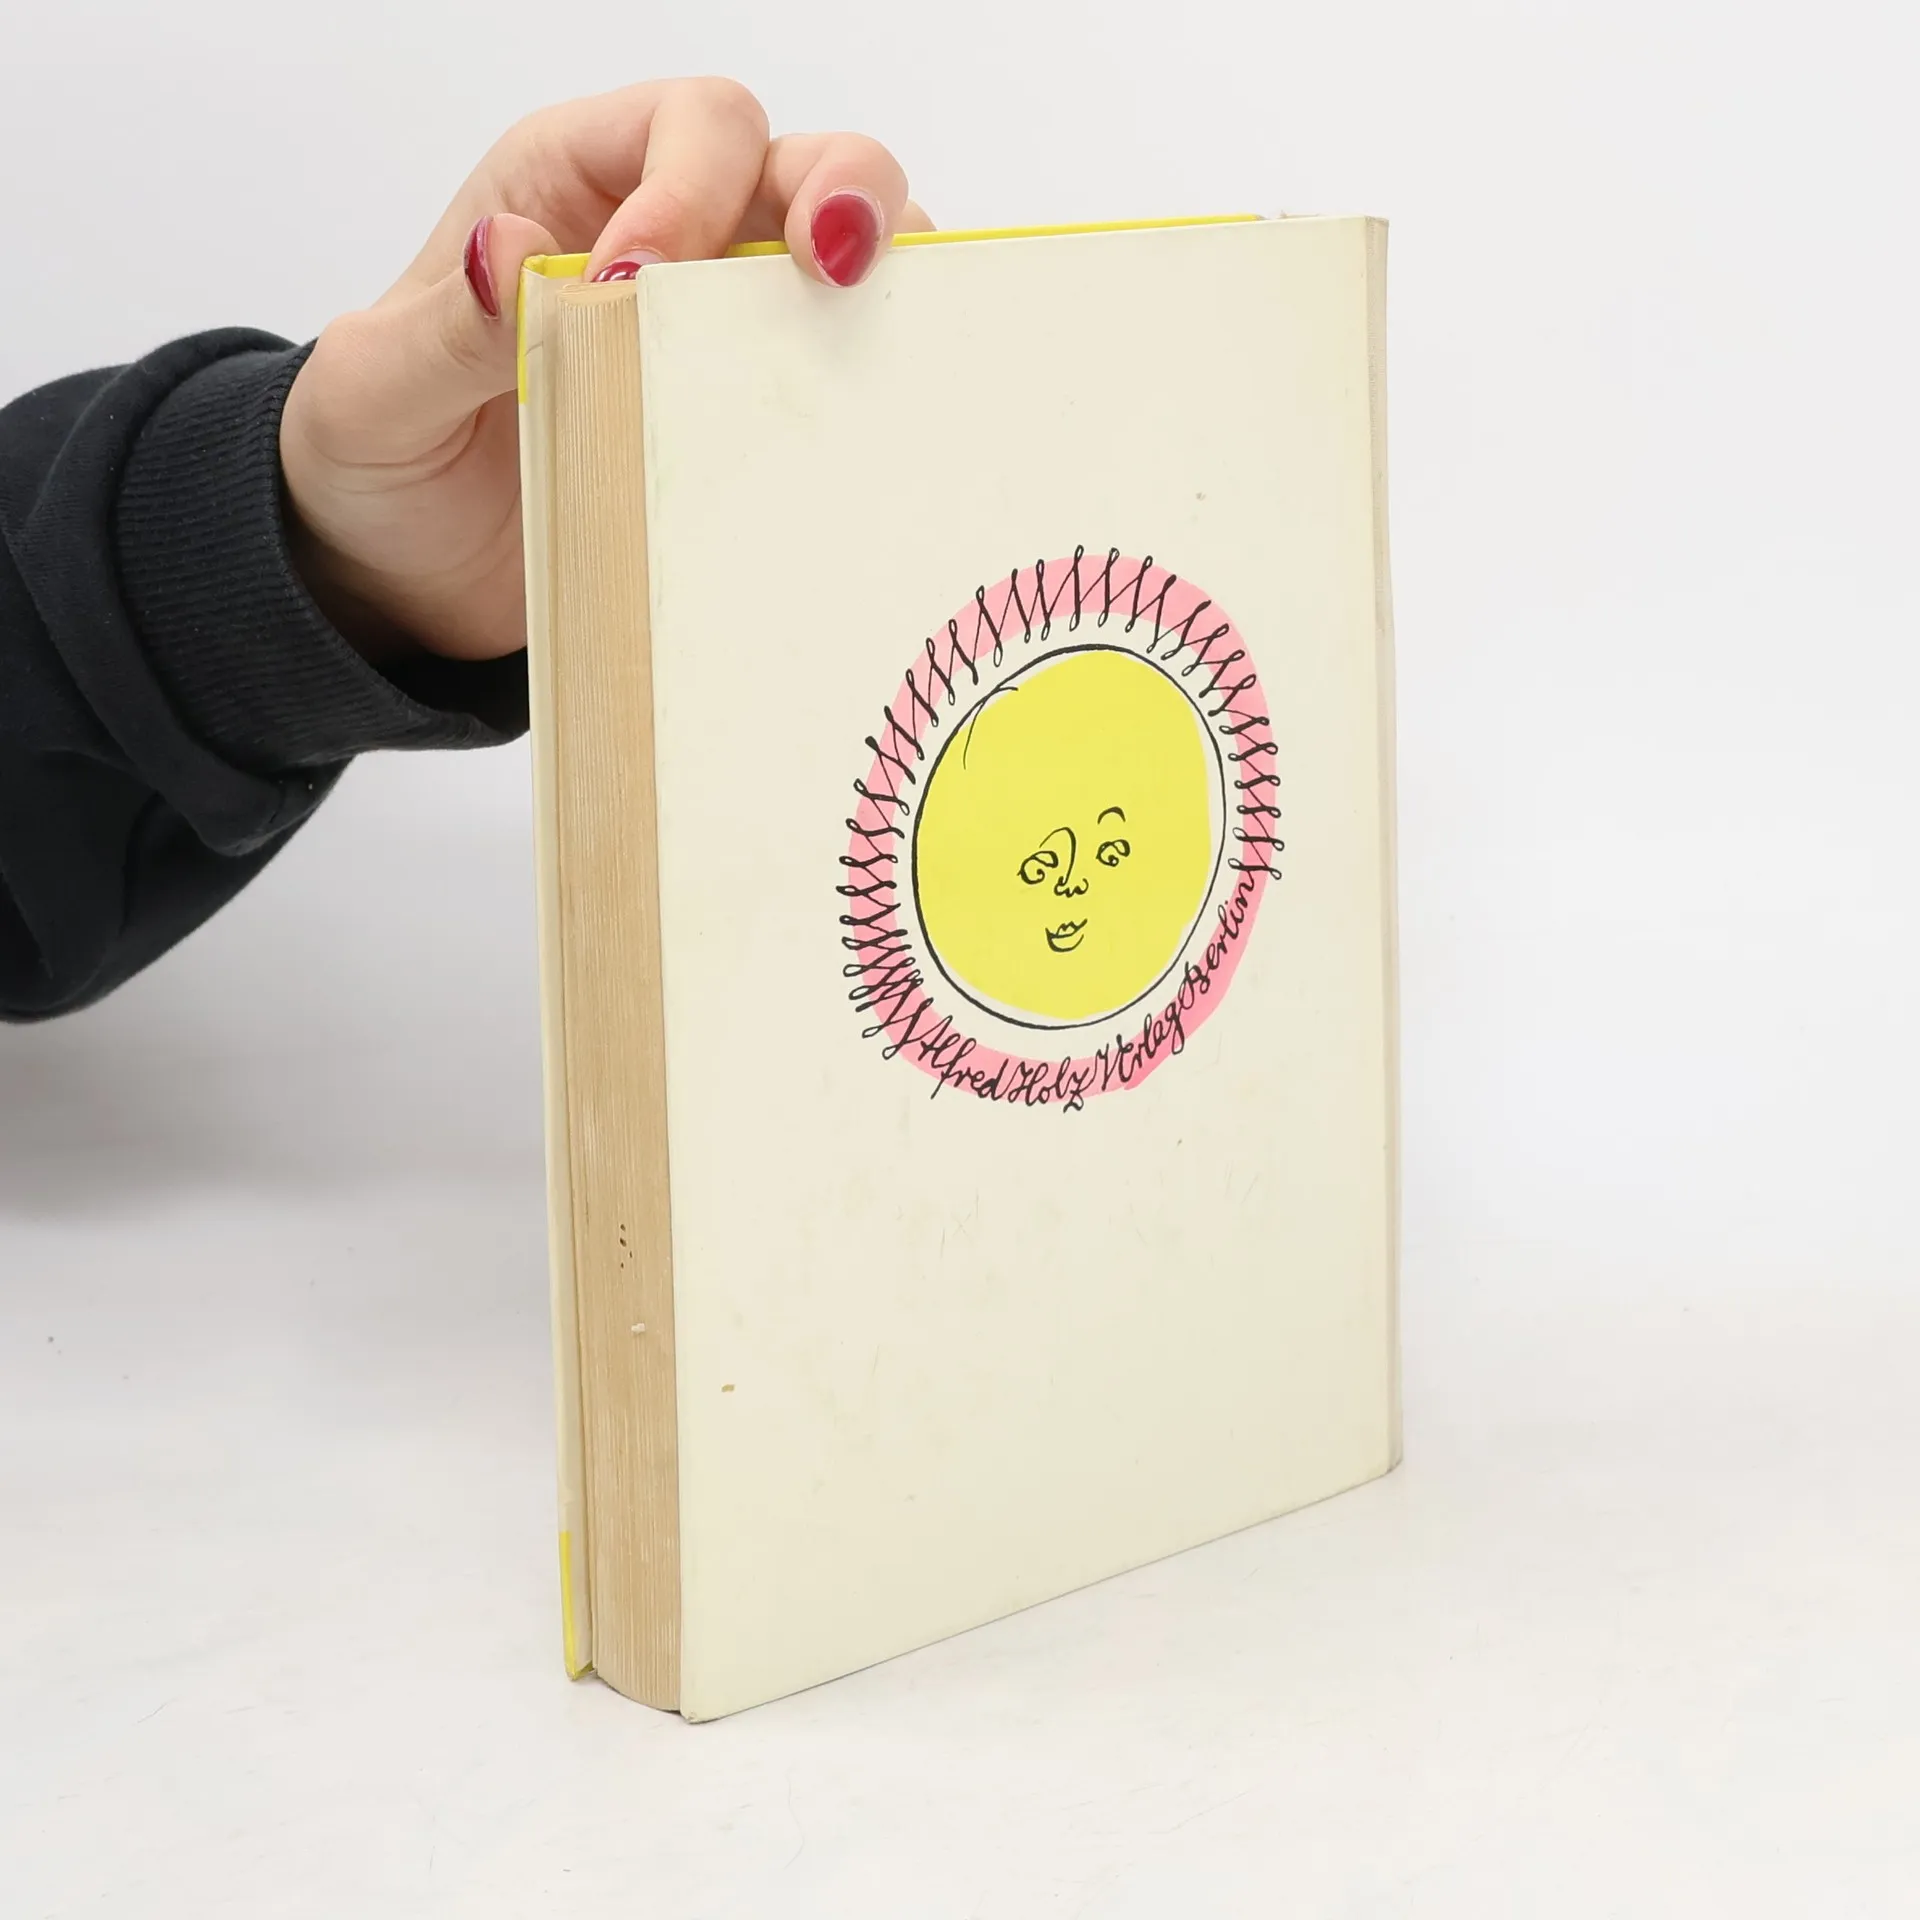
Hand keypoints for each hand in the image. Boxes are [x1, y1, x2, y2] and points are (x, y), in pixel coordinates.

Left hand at [279, 79, 927, 664]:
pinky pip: (845, 373)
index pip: (681, 125)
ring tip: (877, 340)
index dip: (692, 183)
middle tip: (834, 269)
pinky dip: (881, 381)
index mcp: (570, 185)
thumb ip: (444, 327)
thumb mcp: (378, 394)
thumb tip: (506, 256)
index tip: (644, 285)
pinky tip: (880, 420)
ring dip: (885, 283)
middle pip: (795, 164)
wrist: (406, 578)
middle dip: (840, 194)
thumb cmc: (381, 459)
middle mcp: (667, 234)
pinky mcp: (755, 420)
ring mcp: (723, 331)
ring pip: (847, 257)